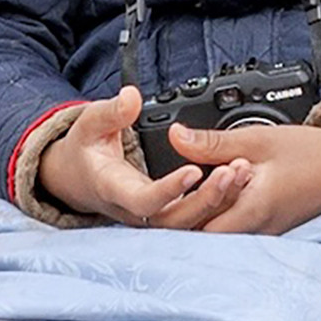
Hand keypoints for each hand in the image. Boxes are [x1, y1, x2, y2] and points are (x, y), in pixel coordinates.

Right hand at [38, 88, 252, 227]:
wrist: (78, 178)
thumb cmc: (85, 151)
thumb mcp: (89, 124)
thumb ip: (111, 112)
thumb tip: (132, 97)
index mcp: (114, 190)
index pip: (144, 201)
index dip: (169, 191)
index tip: (193, 171)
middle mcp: (135, 211)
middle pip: (176, 219)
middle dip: (208, 199)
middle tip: (233, 170)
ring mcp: (152, 217)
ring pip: (190, 222)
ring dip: (220, 201)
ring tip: (242, 172)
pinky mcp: (166, 215)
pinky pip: (195, 217)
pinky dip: (219, 202)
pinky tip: (239, 178)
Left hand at [160, 119, 320, 235]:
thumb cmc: (312, 153)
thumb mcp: (258, 139)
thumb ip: (214, 143)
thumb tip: (175, 136)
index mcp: (252, 209)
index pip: (197, 229)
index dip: (174, 214)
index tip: (160, 195)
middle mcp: (255, 229)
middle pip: (202, 236)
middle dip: (183, 215)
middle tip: (166, 193)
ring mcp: (262, 233)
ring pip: (217, 234)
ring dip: (200, 214)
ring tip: (186, 191)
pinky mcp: (267, 228)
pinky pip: (233, 228)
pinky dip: (219, 212)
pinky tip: (212, 194)